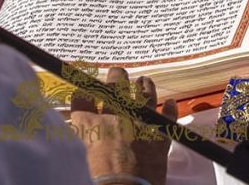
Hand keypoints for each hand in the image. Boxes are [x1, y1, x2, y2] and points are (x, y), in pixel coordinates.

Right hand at [70, 68, 176, 184]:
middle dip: (115, 76)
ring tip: (143, 81)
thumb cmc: (95, 180)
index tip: (85, 94)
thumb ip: (80, 141)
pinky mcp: (159, 135)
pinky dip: (170, 109)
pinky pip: (168, 116)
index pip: (82, 97)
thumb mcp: (78, 157)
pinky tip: (170, 103)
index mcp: (88, 125)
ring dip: (144, 86)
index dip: (83, 93)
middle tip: (117, 74)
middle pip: (114, 85)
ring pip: (143, 94)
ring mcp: (139, 123)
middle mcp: (114, 117)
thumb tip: (81, 135)